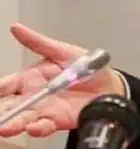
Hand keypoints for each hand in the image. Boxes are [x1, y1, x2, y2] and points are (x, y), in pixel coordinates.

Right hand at [0, 23, 124, 137]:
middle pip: (10, 105)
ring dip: (13, 123)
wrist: (109, 84)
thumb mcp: (62, 51)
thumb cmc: (85, 68)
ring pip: (22, 119)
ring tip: (5, 127)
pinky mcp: (57, 121)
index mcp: (30, 78)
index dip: (0, 88)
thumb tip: (17, 28)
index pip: (7, 84)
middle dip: (1, 110)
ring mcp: (44, 110)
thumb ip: (38, 42)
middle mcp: (33, 97)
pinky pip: (44, 127)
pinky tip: (33, 127)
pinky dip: (38, 128)